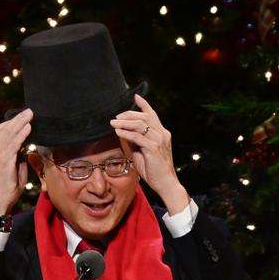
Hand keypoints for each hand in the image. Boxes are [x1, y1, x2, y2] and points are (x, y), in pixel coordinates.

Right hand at [0, 108, 32, 215]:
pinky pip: (13, 144)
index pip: (2, 130)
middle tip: (29, 110)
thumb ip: (19, 155)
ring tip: (30, 114)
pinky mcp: (4, 161)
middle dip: (18, 118)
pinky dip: (21, 135)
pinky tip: (28, 128)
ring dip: (20, 123)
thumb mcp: (16, 166)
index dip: (13, 121)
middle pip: (5, 128)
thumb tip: (27, 145)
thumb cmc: (9, 185)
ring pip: (9, 134)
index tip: (24, 115)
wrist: (1, 199)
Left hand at [110, 94, 189, 214]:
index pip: (152, 115)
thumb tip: (122, 132)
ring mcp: (159, 140)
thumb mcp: (141, 152)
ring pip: (140, 124)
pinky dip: (126, 133)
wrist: (165, 183)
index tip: (135, 96)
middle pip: (144, 117)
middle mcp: (162, 134)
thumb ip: (134, 141)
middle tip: (116, 117)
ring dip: (124, 122)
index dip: (144, 104)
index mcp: (161, 133)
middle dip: (128, 114)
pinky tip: (118, 132)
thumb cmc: (153, 169)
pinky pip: (137, 137)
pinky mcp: (153, 148)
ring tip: (113, 123)